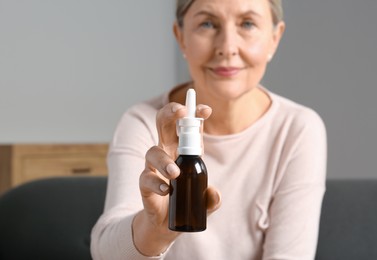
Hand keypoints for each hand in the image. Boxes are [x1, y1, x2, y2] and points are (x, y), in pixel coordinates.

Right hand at [133, 102, 220, 255]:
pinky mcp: (145, 183)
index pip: (188, 126)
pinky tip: (167, 190)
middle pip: (164, 125)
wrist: (166, 222)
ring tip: (175, 173)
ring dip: (164, 159)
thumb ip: (212, 197)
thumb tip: (215, 194)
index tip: (206, 110)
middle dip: (171, 113)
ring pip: (153, 151)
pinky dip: (156, 183)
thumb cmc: (186, 200)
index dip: (196, 114)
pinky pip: (146, 178)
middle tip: (180, 112)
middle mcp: (168, 152)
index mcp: (185, 149)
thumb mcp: (204, 199)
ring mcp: (154, 167)